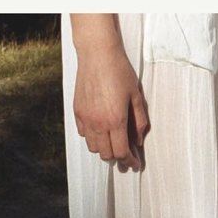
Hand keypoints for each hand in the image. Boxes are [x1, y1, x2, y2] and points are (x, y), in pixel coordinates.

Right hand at [73, 44, 149, 171]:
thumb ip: (139, 122)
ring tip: (112, 142)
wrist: (97, 53)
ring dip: (104, 149)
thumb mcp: (136, 96)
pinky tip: (100, 130)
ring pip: (94, 148)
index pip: (122, 152)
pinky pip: (84, 134)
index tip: (135, 164)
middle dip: (118, 157)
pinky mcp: (77, 111)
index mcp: (116, 121)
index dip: (130, 162)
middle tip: (126, 154)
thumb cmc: (119, 71)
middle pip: (107, 155)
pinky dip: (93, 138)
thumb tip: (138, 141)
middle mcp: (98, 123)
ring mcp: (86, 118)